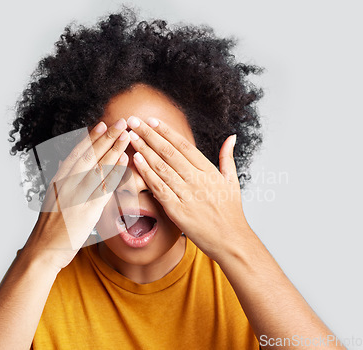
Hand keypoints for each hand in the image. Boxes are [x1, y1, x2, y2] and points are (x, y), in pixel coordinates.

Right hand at [23, 119, 129, 270]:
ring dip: (114, 150)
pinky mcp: (86, 211)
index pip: (77, 153)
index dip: (91, 138)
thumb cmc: (50, 226)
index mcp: (58, 180)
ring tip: (126, 136)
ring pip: (98, 168)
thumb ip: (64, 181)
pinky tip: (124, 163)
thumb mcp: (53, 197)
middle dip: (106, 137)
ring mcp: (76, 196)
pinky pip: (103, 188)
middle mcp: (66, 184)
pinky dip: (114, 174)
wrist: (43, 250)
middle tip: (120, 122)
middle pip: (89, 155)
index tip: (102, 124)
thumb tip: (68, 164)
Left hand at [126, 116, 250, 261]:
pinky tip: (136, 161)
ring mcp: (187, 195)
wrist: (231, 241)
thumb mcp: (232, 181)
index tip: (151, 120)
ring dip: (143, 150)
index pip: (184, 145)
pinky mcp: (178, 210)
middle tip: (134, 121)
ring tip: (131, 137)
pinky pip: (158, 188)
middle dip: (149, 134)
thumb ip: (227, 157)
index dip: (166, 132)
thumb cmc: (231, 212)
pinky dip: (147, 173)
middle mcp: (198, 180)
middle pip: (169, 152)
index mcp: (209, 171)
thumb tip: (231, 137)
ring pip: (161, 167)